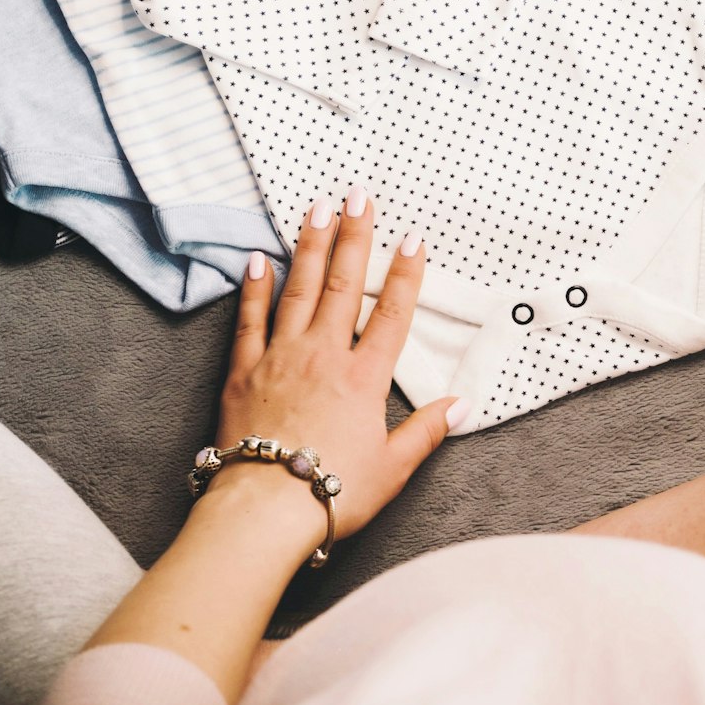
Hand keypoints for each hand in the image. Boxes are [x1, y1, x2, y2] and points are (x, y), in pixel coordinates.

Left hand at [81, 190, 465, 704]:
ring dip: (309, 245)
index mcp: (364, 379)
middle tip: (358, 194)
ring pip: (298, 289)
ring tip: (316, 207)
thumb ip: (425, 432)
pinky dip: (255, 287)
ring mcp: (280, 357)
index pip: (391, 314)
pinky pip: (250, 319)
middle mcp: (323, 356)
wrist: (263, 510)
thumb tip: (460, 406)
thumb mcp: (392, 468)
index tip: (413, 238)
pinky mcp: (243, 371)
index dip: (405, 274)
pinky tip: (258, 259)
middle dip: (354, 235)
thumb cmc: (330, 493)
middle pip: (342, 284)